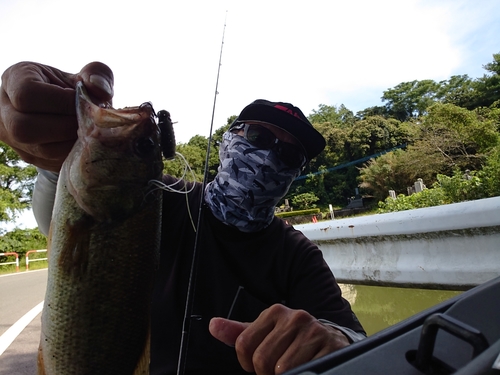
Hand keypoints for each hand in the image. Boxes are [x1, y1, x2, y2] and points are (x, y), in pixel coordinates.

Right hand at [0, 61, 113, 170]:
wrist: (65, 109)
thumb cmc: (72, 88)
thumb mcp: (84, 76)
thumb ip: (97, 74)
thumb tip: (101, 90)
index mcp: (15, 78)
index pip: (27, 95)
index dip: (61, 102)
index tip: (81, 101)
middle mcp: (4, 109)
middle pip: (25, 128)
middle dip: (66, 126)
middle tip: (85, 121)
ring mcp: (13, 137)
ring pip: (42, 149)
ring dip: (72, 142)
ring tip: (86, 131)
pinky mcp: (29, 157)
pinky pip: (53, 161)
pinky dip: (74, 153)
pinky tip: (83, 142)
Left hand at [209, 304, 349, 374]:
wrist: (331, 342)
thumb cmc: (293, 341)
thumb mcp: (265, 334)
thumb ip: (238, 332)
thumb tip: (213, 325)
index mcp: (275, 312)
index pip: (244, 345)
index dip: (248, 364)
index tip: (260, 365)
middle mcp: (294, 317)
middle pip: (262, 359)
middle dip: (266, 373)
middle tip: (277, 370)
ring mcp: (313, 331)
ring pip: (282, 368)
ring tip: (294, 368)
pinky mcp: (330, 346)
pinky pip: (306, 370)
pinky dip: (303, 373)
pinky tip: (307, 368)